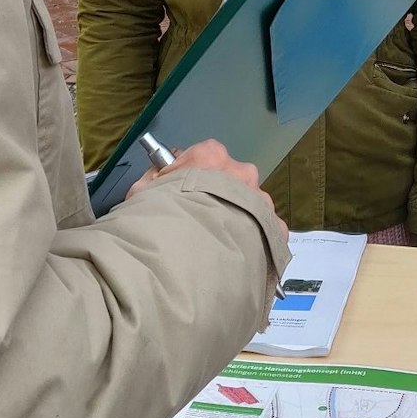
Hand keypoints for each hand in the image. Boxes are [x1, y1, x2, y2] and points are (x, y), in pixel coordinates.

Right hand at [124, 140, 285, 236]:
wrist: (188, 262)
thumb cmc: (163, 222)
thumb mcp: (142, 193)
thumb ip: (156, 176)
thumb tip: (162, 172)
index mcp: (211, 156)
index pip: (204, 155)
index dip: (191, 174)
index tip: (182, 190)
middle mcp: (242, 173)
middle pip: (231, 179)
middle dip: (218, 195)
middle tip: (199, 217)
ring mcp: (261, 200)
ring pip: (249, 204)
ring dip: (236, 216)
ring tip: (215, 239)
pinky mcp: (274, 228)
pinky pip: (263, 229)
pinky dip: (251, 238)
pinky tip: (233, 251)